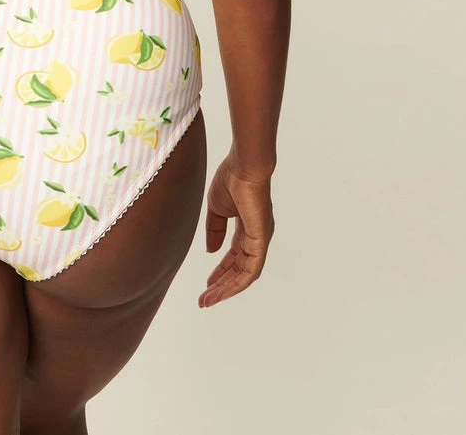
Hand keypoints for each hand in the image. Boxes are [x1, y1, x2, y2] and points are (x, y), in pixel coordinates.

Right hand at [199, 152, 274, 307]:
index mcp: (246, 228)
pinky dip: (237, 282)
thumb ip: (214, 230)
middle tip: (204, 299)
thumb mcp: (217, 208)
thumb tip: (211, 251)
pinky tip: (223, 291)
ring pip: (245, 274)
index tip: (206, 284)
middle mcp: (256, 237)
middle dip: (221, 285)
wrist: (244, 166)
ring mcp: (260, 240)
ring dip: (227, 288)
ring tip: (209, 299)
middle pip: (239, 269)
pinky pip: (251, 269)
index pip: (234, 256)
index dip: (220, 270)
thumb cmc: (231, 179)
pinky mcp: (261, 241)